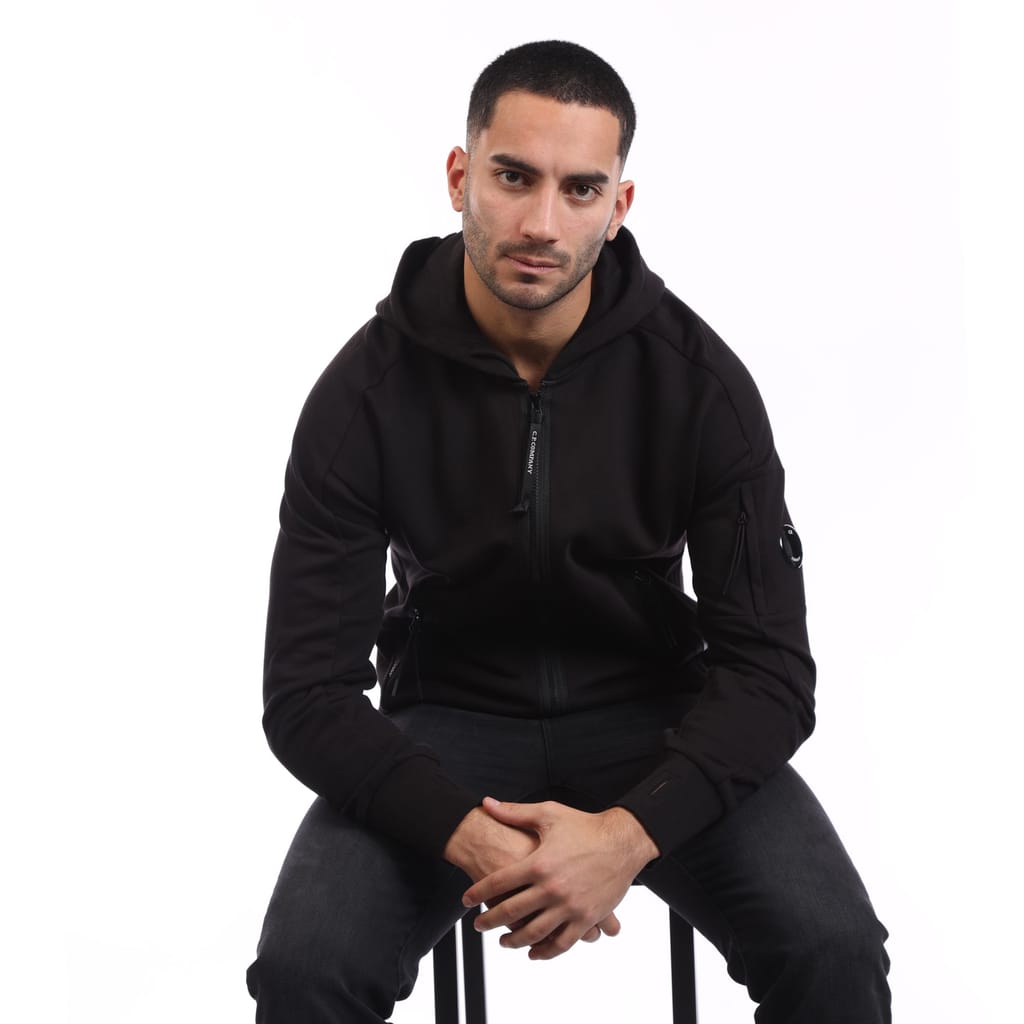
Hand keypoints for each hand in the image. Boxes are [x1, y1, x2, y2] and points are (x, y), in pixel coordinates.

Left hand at [462, 798, 659, 960]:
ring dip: (514, 941)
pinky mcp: (587, 918)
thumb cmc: (584, 826)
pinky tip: (534, 952)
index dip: (477, 893)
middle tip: (478, 925)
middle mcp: (551, 888)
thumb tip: (487, 802)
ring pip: (534, 933)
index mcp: (538, 863)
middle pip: (510, 912)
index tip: (466, 900)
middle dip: (489, 921)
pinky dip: (545, 952)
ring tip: (503, 941)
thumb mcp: (548, 814)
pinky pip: (562, 943)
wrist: (622, 841)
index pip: (498, 883)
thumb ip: (515, 812)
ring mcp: (569, 906)